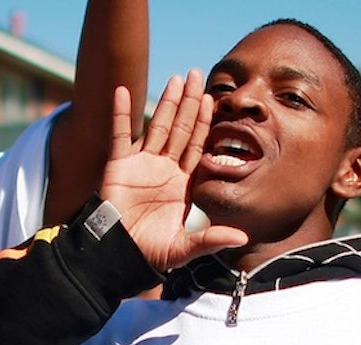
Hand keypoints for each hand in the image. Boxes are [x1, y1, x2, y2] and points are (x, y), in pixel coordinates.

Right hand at [100, 69, 247, 270]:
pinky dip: (120, 114)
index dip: (204, 123)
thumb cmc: (150, 253)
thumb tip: (243, 238)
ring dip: (165, 102)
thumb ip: (210, 239)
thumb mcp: (184, 248)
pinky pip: (119, 135)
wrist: (118, 255)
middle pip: (181, 129)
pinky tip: (122, 91)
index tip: (212, 100)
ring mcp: (141, 165)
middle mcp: (164, 169)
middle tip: (197, 74)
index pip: (197, 146)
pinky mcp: (118, 166)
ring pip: (157, 126)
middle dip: (189, 103)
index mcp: (182, 183)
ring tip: (175, 79)